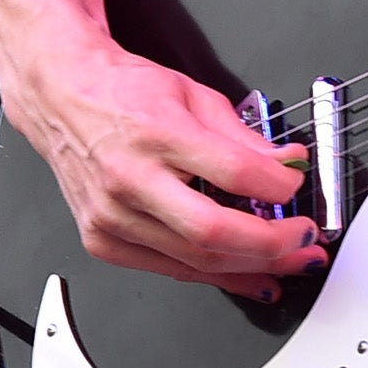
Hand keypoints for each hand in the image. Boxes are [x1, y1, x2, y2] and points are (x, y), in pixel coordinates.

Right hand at [0, 0, 328, 300]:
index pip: (232, 172)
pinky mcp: (103, 240)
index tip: (299, 188)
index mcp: (157, 133)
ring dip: (250, 270)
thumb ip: (243, 134)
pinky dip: (212, 275)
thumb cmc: (123, 92)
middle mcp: (130, 180)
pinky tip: (244, 275)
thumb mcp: (193, 95)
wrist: (62, 98)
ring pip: (193, 262)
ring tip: (289, 265)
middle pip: (212, 233)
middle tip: (306, 243)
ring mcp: (112, 217)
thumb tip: (287, 163)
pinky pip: (169, 269)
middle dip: (271, 246)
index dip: (276, 187)